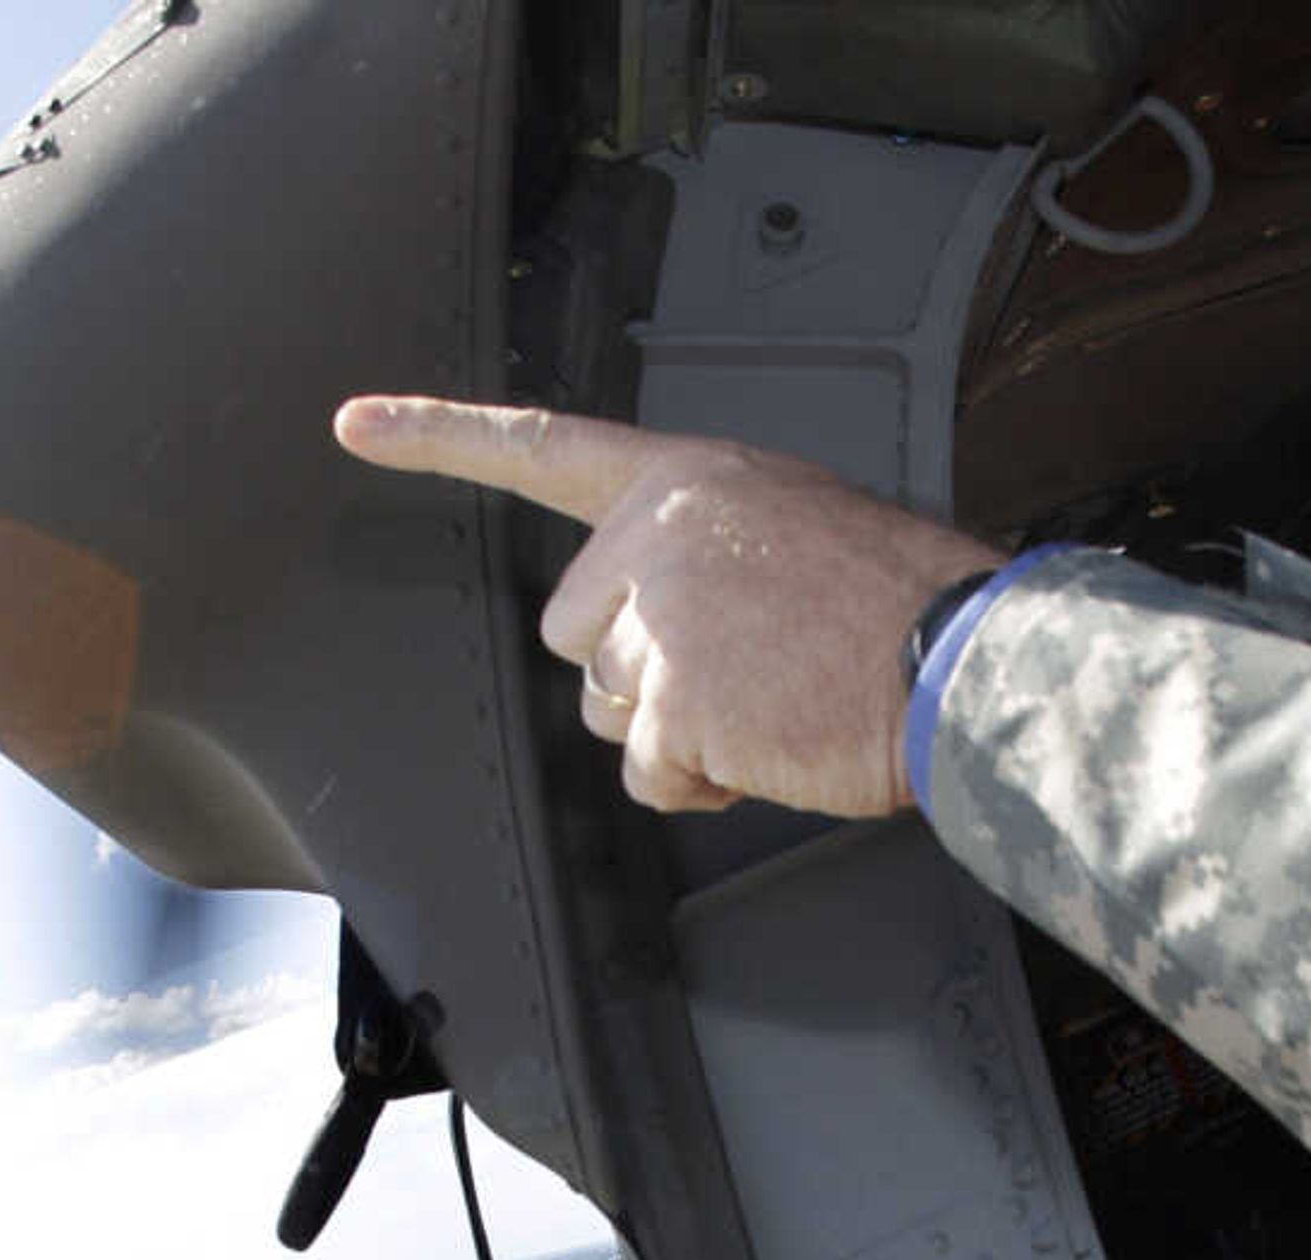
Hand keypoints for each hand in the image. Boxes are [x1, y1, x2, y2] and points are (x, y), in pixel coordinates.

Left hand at [332, 396, 1003, 815]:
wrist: (957, 656)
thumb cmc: (894, 603)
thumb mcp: (788, 530)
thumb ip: (697, 558)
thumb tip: (647, 632)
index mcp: (684, 480)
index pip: (540, 447)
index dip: (436, 437)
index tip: (353, 425)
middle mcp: (655, 535)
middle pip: (574, 634)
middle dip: (640, 673)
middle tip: (745, 668)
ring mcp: (659, 621)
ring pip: (603, 711)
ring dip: (675, 733)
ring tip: (770, 702)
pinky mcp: (672, 705)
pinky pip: (644, 775)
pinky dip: (699, 785)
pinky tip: (769, 745)